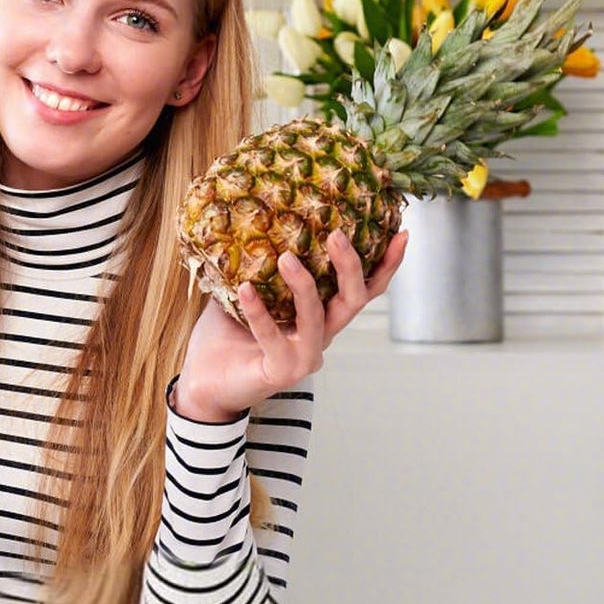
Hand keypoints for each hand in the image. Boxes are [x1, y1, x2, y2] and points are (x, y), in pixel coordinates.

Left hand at [172, 230, 407, 422]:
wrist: (202, 383)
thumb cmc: (226, 338)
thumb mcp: (244, 291)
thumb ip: (257, 263)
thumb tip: (256, 219)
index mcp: (321, 317)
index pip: (364, 290)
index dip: (386, 265)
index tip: (400, 233)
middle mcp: (321, 337)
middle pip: (354, 301)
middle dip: (351, 267)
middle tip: (337, 234)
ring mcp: (304, 358)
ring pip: (318, 317)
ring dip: (304, 285)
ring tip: (286, 257)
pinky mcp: (281, 372)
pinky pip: (273, 336)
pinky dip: (259, 312)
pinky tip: (245, 289)